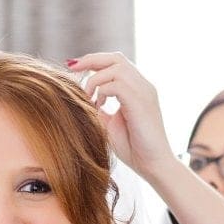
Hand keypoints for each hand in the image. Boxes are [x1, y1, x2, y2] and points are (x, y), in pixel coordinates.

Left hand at [67, 52, 174, 179]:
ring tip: (88, 99)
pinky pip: (117, 84)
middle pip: (115, 57)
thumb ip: (99, 108)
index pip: (116, 63)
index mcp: (137, 88)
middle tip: (70, 67)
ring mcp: (144, 91)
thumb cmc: (134, 148)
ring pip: (115, 68)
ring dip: (95, 80)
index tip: (72, 67)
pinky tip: (98, 107)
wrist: (153, 165)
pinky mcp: (141, 102)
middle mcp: (143, 85)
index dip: (94, 61)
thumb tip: (80, 98)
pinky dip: (102, 92)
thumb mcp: (110, 124)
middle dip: (90, 59)